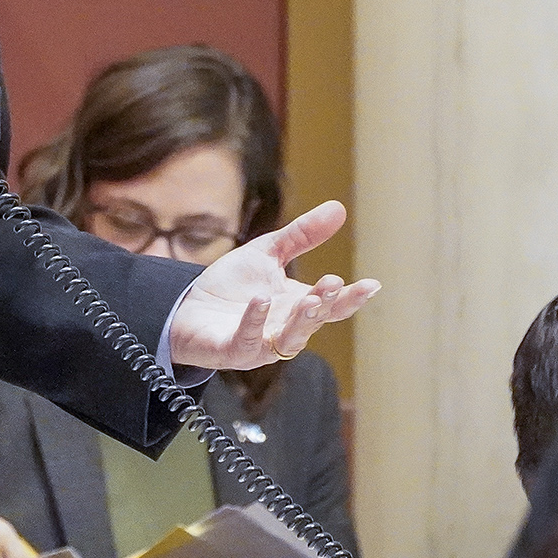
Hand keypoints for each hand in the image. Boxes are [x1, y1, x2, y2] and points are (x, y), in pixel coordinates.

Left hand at [167, 202, 377, 369]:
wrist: (186, 307)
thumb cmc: (230, 285)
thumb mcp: (267, 253)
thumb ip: (302, 236)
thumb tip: (339, 207)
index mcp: (297, 306)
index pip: (332, 305)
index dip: (351, 297)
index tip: (371, 284)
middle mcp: (285, 328)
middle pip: (314, 320)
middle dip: (325, 304)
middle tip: (333, 284)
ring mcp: (261, 343)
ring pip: (289, 339)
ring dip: (301, 321)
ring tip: (309, 299)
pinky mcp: (233, 350)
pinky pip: (248, 340)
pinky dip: (255, 322)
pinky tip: (261, 301)